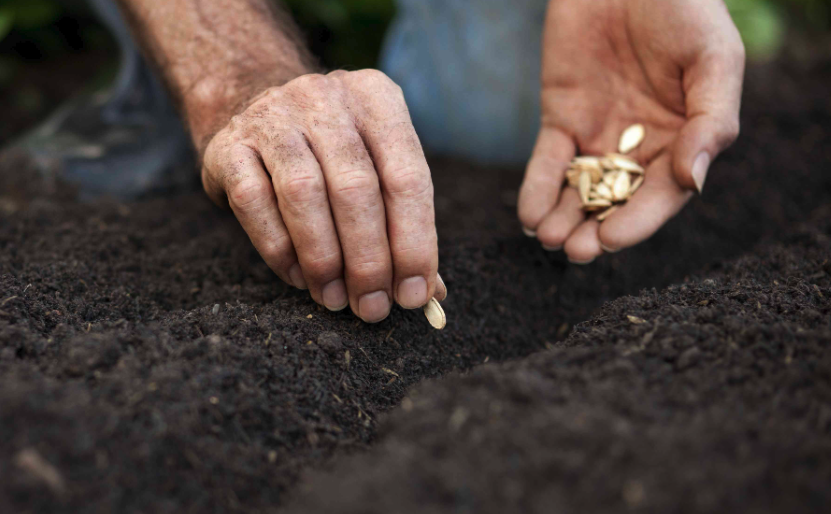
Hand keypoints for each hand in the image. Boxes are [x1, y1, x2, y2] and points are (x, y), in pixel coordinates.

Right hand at [201, 70, 445, 321]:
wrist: (251, 105)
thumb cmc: (332, 154)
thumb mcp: (377, 167)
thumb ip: (405, 224)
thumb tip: (429, 294)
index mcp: (377, 100)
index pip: (408, 176)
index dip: (415, 242)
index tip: (413, 295)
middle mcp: (326, 99)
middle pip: (355, 188)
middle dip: (368, 261)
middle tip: (372, 308)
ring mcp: (273, 116)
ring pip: (304, 194)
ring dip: (324, 259)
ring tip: (336, 299)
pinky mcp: (228, 145)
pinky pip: (254, 203)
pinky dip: (279, 249)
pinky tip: (298, 276)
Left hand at [518, 0, 744, 262]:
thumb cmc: (684, 8)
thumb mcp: (712, 59)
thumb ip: (710, 120)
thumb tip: (692, 183)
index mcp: (683, 141)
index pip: (660, 195)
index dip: (637, 222)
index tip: (611, 240)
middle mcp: (640, 148)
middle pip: (616, 202)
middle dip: (594, 230)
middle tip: (574, 251)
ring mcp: (599, 135)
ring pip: (580, 190)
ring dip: (563, 218)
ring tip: (548, 238)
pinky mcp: (562, 119)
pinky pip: (549, 161)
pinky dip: (537, 188)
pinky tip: (529, 214)